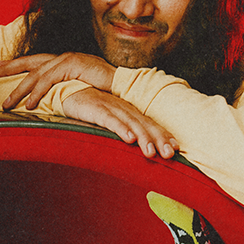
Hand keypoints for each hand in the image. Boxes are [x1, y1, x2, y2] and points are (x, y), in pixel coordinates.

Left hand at [0, 52, 115, 111]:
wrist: (124, 84)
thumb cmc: (103, 88)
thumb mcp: (77, 87)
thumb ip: (61, 90)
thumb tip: (49, 100)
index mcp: (60, 60)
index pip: (32, 60)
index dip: (12, 63)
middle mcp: (61, 57)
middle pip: (27, 61)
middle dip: (5, 68)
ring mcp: (66, 60)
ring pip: (35, 74)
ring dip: (19, 90)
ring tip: (6, 104)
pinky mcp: (72, 67)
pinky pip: (50, 81)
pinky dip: (38, 93)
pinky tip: (29, 105)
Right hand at [61, 88, 177, 158]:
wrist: (67, 89)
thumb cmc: (89, 106)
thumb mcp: (109, 119)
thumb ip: (122, 129)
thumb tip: (134, 145)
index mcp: (128, 111)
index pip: (149, 123)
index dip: (163, 134)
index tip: (176, 148)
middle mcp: (123, 108)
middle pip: (145, 124)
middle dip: (159, 139)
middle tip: (170, 154)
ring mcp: (110, 107)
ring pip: (131, 123)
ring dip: (143, 137)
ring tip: (151, 152)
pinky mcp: (96, 109)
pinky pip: (110, 120)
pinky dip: (121, 129)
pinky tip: (129, 139)